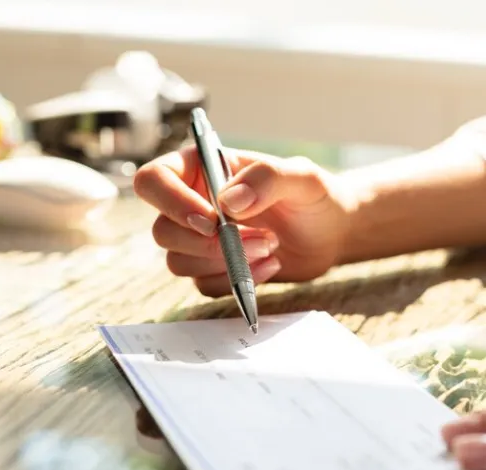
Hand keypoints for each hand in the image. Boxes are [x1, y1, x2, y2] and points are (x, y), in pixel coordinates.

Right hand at [134, 146, 351, 295]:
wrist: (332, 233)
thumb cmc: (315, 196)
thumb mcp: (301, 177)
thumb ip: (266, 179)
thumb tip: (228, 201)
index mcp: (201, 169)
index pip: (153, 180)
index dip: (171, 203)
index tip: (212, 221)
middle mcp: (192, 203)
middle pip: (162, 231)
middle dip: (207, 244)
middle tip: (259, 238)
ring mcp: (200, 239)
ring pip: (178, 262)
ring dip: (225, 262)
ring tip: (270, 246)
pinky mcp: (214, 269)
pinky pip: (203, 285)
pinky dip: (235, 281)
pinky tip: (270, 265)